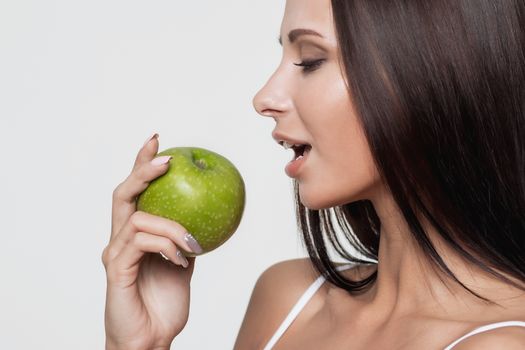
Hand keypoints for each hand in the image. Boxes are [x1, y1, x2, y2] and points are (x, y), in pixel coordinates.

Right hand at [102, 134, 198, 349]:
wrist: (150, 340)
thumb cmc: (163, 305)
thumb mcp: (183, 264)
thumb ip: (185, 240)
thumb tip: (204, 219)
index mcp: (134, 236)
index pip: (136, 194)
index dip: (143, 165)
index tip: (159, 141)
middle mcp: (119, 240)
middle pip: (124, 195)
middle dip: (143, 171)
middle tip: (167, 158)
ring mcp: (114, 254)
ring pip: (138, 219)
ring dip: (171, 226)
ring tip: (192, 244)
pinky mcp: (116, 270)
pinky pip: (141, 243)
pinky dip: (165, 245)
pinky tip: (182, 259)